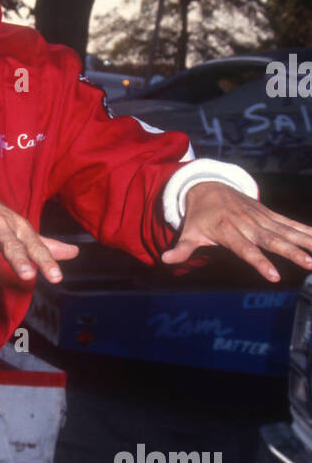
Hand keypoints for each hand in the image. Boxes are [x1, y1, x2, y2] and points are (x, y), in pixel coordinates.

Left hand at [161, 182, 311, 281]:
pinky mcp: (269, 214)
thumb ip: (182, 248)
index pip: (246, 249)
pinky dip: (306, 231)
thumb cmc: (199, 217)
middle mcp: (248, 223)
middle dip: (291, 251)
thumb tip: (165, 260)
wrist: (209, 187)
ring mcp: (261, 218)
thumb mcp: (189, 232)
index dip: (259, 262)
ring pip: (286, 230)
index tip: (274, 276)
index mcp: (229, 230)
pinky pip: (290, 223)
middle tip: (309, 263)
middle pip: (272, 239)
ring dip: (305, 241)